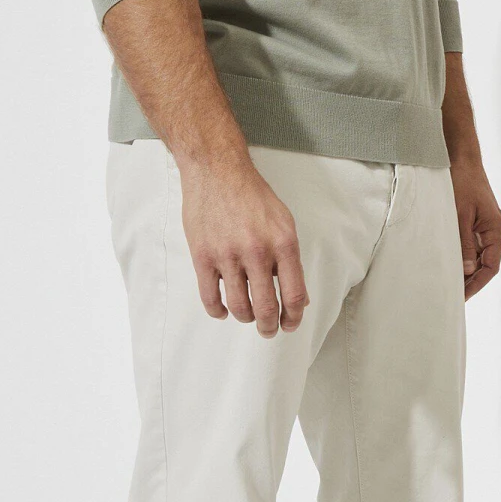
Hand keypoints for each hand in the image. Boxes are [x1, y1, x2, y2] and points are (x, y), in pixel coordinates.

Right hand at [180, 158, 307, 336]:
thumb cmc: (252, 196)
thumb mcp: (284, 223)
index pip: (294, 295)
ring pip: (239, 306)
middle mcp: (257, 252)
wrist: (216, 171)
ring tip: (247, 317)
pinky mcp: (202, 256)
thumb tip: (298, 298)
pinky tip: (224, 311)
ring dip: (245, 318)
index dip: (294, 318)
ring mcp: (228, 255)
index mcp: (283, 244)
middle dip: (269, 326)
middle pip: (266, 307)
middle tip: (268, 330)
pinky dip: (219, 311)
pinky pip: (210, 298)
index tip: (290, 325)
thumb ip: (291, 260)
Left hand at [452, 154, 500, 297]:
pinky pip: (471, 246)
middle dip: (471, 281)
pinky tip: (449, 264)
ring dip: (465, 270)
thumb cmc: (463, 182)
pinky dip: (462, 257)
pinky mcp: (475, 223)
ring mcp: (484, 228)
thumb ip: (464, 243)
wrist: (460, 158)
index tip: (463, 296)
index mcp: (496, 230)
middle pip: (485, 265)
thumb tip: (466, 269)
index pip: (491, 267)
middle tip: (453, 295)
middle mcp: (494, 232)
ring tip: (448, 283)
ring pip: (477, 257)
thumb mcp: (460, 215)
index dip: (477, 284)